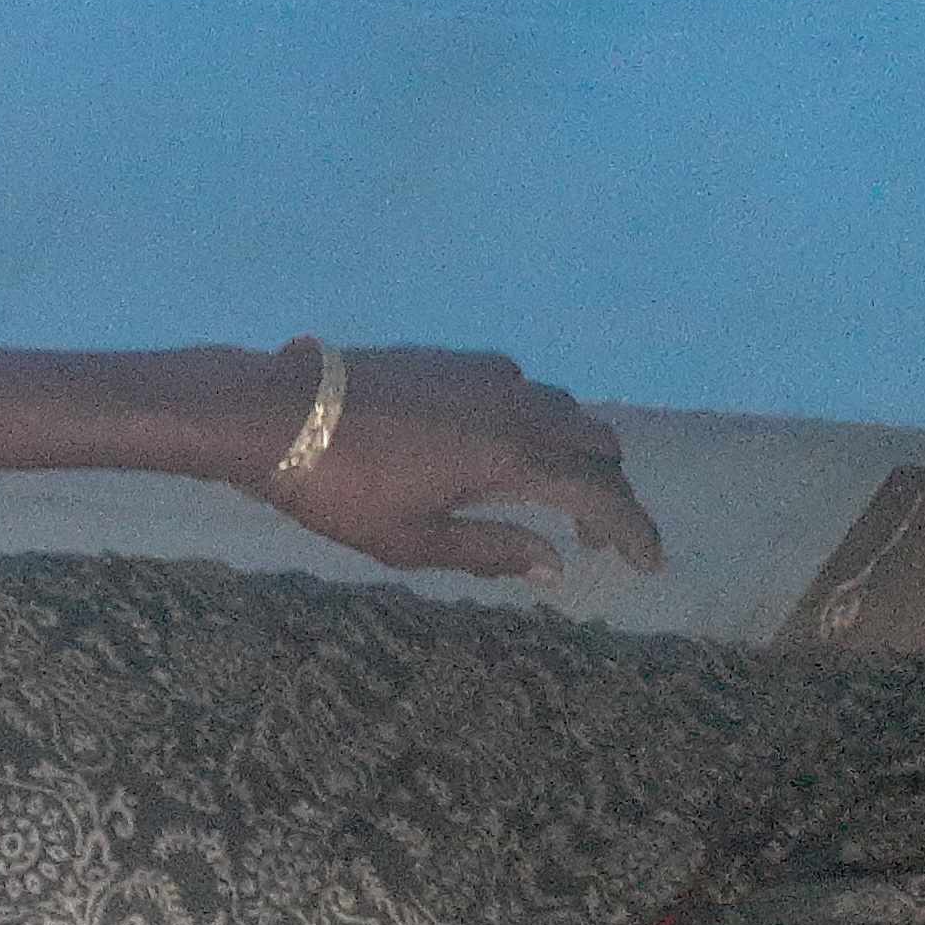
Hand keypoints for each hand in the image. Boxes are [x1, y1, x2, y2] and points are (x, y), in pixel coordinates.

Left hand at [244, 339, 666, 587]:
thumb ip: (490, 550)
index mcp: (512, 457)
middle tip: (598, 536)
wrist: (275, 413)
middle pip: (597, 443)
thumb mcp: (411, 540)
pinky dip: (538, 420)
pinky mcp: (453, 359)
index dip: (634, 531)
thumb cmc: (338, 490)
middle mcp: (514, 406)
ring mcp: (484, 374)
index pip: (601, 495)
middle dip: (610, 490)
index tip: (650, 563)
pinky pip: (521, 387)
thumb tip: (555, 565)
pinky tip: (505, 447)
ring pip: (563, 409)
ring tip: (556, 495)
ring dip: (576, 451)